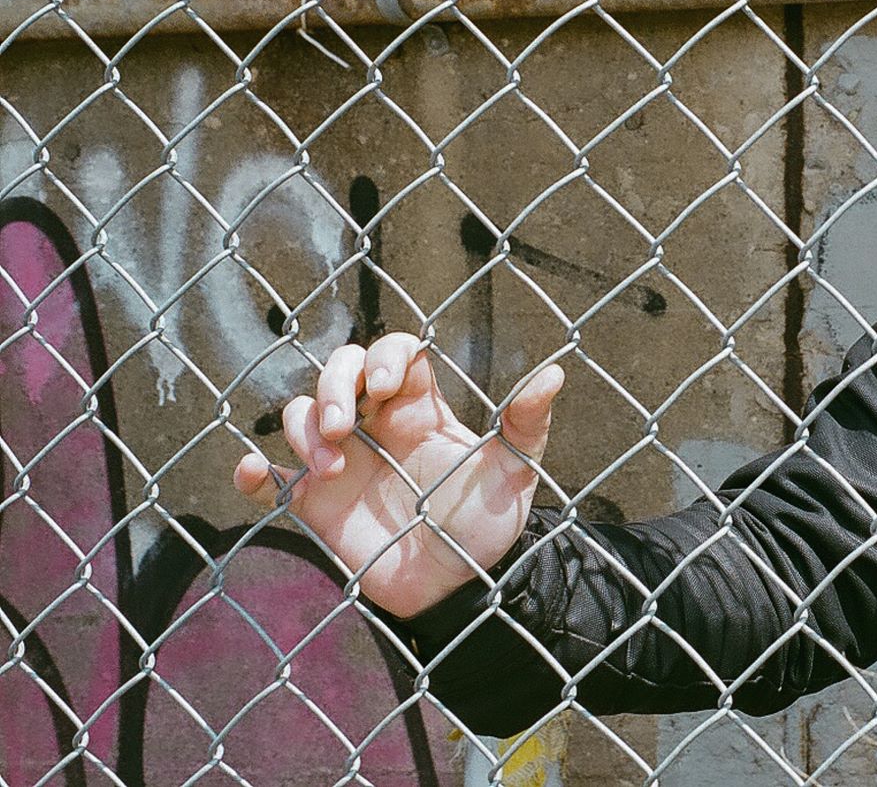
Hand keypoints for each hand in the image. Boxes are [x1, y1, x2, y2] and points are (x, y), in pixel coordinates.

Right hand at [233, 332, 563, 619]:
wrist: (459, 591)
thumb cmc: (487, 526)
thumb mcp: (513, 473)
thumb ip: (526, 425)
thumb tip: (556, 372)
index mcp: (421, 411)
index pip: (394, 354)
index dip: (385, 355)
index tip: (389, 384)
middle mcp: (376, 427)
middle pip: (338, 370)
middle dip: (333, 384)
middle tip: (344, 424)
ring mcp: (341, 463)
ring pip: (300, 414)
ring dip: (303, 428)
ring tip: (331, 466)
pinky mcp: (314, 505)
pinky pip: (269, 480)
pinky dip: (251, 472)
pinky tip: (254, 472)